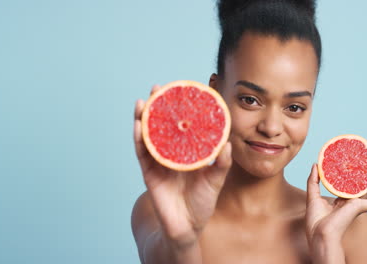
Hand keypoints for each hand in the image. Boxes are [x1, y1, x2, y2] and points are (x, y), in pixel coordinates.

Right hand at [133, 85, 231, 247]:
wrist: (188, 226)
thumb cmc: (202, 201)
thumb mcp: (215, 180)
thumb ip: (221, 163)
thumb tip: (228, 143)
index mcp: (186, 151)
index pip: (180, 125)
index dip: (178, 108)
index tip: (179, 90)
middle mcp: (170, 153)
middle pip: (161, 125)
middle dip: (157, 106)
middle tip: (157, 88)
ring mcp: (158, 161)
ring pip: (148, 135)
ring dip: (143, 117)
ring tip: (143, 101)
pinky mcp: (149, 172)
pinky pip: (142, 153)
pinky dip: (139, 138)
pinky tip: (138, 125)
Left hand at [305, 163, 366, 242]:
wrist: (319, 232)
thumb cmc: (315, 219)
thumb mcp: (312, 195)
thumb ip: (313, 180)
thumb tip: (315, 164)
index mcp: (340, 202)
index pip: (350, 187)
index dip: (352, 177)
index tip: (350, 165)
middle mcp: (350, 203)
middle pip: (362, 189)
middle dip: (365, 177)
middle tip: (364, 163)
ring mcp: (356, 206)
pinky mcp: (360, 208)